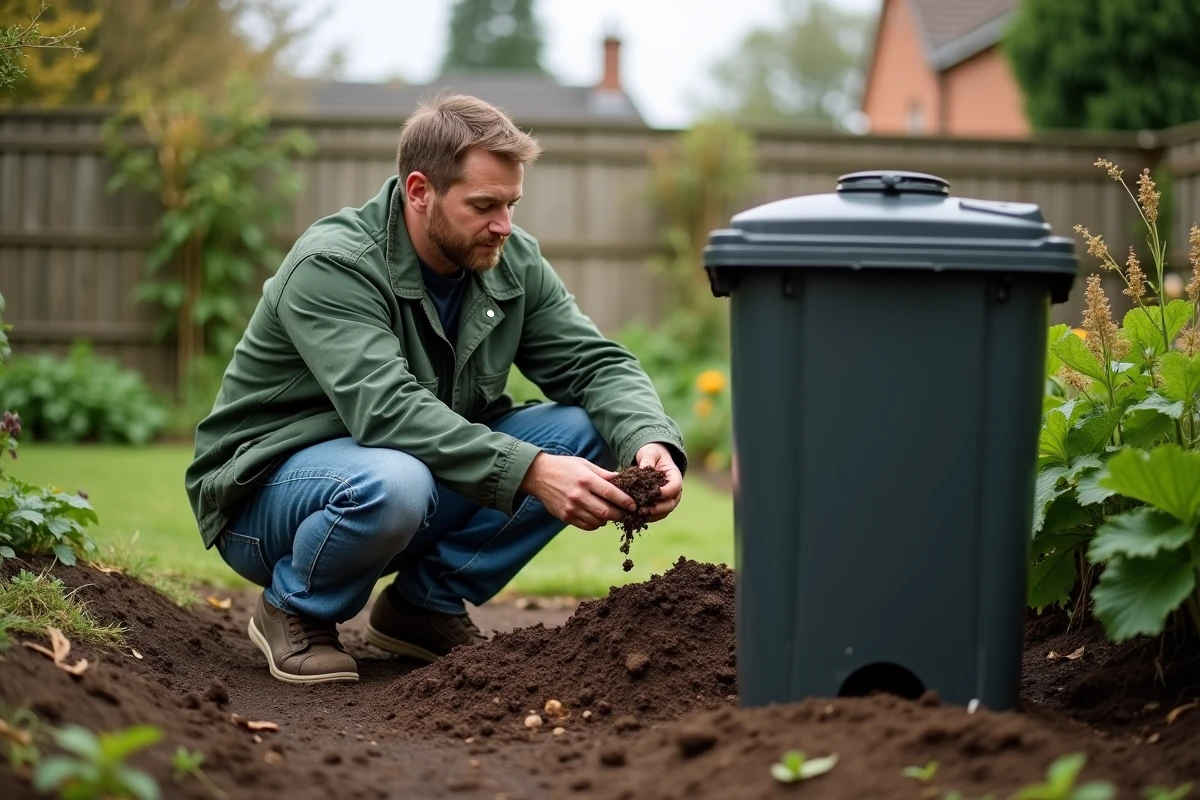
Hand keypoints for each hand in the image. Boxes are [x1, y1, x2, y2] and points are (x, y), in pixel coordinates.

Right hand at [519, 453, 637, 530]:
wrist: (538, 475)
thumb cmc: (565, 467)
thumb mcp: (585, 464)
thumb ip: (604, 474)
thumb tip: (624, 480)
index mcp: (585, 479)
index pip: (610, 493)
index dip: (625, 501)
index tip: (634, 505)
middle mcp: (578, 495)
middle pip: (606, 511)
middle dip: (620, 514)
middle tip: (626, 512)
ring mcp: (571, 507)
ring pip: (598, 521)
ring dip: (608, 519)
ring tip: (612, 513)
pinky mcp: (565, 516)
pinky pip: (587, 526)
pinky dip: (596, 524)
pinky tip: (598, 517)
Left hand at [634, 443, 682, 521]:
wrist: (651, 458)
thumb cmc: (651, 454)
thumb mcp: (649, 453)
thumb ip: (648, 461)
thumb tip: (643, 470)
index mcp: (674, 475)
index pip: (676, 486)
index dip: (667, 492)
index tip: (655, 493)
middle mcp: (674, 489)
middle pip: (672, 503)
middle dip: (658, 508)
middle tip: (643, 510)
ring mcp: (668, 498)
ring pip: (665, 511)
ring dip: (653, 515)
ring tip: (638, 515)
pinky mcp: (659, 504)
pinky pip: (657, 514)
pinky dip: (648, 517)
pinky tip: (636, 517)